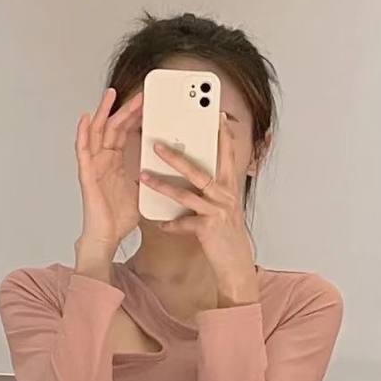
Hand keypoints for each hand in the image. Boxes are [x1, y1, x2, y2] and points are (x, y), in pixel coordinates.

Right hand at [74, 87, 142, 256]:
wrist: (108, 237)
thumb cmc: (120, 217)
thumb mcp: (141, 190)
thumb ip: (148, 175)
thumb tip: (165, 167)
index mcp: (116, 161)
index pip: (125, 132)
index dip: (135, 116)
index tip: (148, 102)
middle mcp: (104, 159)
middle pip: (113, 127)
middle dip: (126, 109)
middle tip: (140, 93)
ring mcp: (94, 165)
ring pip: (97, 132)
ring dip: (103, 112)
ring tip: (110, 94)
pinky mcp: (87, 174)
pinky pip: (82, 150)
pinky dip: (82, 133)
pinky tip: (85, 118)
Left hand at [139, 111, 257, 297]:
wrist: (236, 264)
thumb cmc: (227, 235)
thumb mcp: (224, 208)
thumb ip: (213, 190)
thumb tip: (196, 173)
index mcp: (229, 187)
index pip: (227, 155)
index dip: (223, 135)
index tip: (218, 116)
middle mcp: (225, 196)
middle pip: (199, 170)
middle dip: (176, 156)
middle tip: (157, 144)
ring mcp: (217, 211)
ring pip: (186, 193)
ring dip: (162, 184)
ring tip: (144, 176)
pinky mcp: (208, 229)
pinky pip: (183, 222)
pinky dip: (170, 223)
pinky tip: (160, 223)